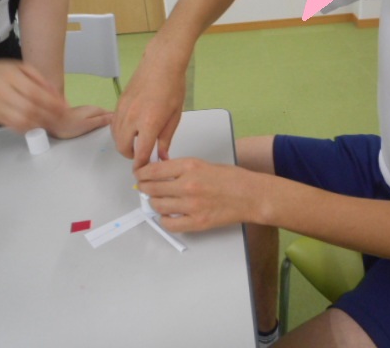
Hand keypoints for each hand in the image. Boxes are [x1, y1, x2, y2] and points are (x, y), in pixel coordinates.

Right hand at [0, 60, 67, 132]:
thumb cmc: (5, 72)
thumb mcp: (23, 68)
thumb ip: (42, 81)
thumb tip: (58, 97)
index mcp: (10, 76)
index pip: (33, 92)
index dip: (51, 102)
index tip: (64, 107)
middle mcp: (1, 92)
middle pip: (29, 109)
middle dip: (49, 115)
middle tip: (62, 118)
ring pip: (22, 121)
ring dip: (41, 123)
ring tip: (53, 122)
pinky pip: (15, 126)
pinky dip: (30, 127)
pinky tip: (40, 124)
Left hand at [46, 105, 112, 138]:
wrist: (50, 123)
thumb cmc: (68, 126)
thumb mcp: (88, 125)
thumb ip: (102, 120)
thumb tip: (115, 117)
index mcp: (95, 110)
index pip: (112, 113)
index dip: (118, 119)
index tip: (123, 127)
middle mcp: (91, 108)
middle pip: (106, 114)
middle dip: (112, 121)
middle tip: (117, 132)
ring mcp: (85, 111)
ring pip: (99, 116)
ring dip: (104, 122)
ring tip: (107, 132)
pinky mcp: (79, 116)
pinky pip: (93, 118)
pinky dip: (96, 123)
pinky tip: (95, 130)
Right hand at [112, 39, 188, 169]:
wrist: (162, 64)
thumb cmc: (172, 86)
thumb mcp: (174, 116)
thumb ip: (166, 139)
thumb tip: (162, 156)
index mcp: (149, 123)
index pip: (140, 154)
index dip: (141, 166)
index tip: (144, 171)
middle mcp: (132, 118)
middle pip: (123, 148)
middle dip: (131, 157)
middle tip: (142, 157)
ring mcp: (123, 110)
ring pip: (115, 137)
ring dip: (124, 145)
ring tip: (137, 144)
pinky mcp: (119, 103)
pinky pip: (114, 125)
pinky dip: (119, 133)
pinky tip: (131, 131)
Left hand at [135, 157, 261, 231]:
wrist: (250, 195)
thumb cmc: (232, 179)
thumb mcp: (203, 164)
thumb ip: (180, 169)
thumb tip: (159, 175)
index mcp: (189, 166)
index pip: (153, 170)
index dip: (141, 173)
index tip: (139, 175)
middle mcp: (188, 185)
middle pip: (152, 188)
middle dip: (144, 188)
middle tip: (144, 188)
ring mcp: (192, 205)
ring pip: (158, 206)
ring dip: (154, 203)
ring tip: (158, 201)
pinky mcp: (197, 222)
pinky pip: (170, 224)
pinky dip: (164, 220)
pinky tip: (167, 215)